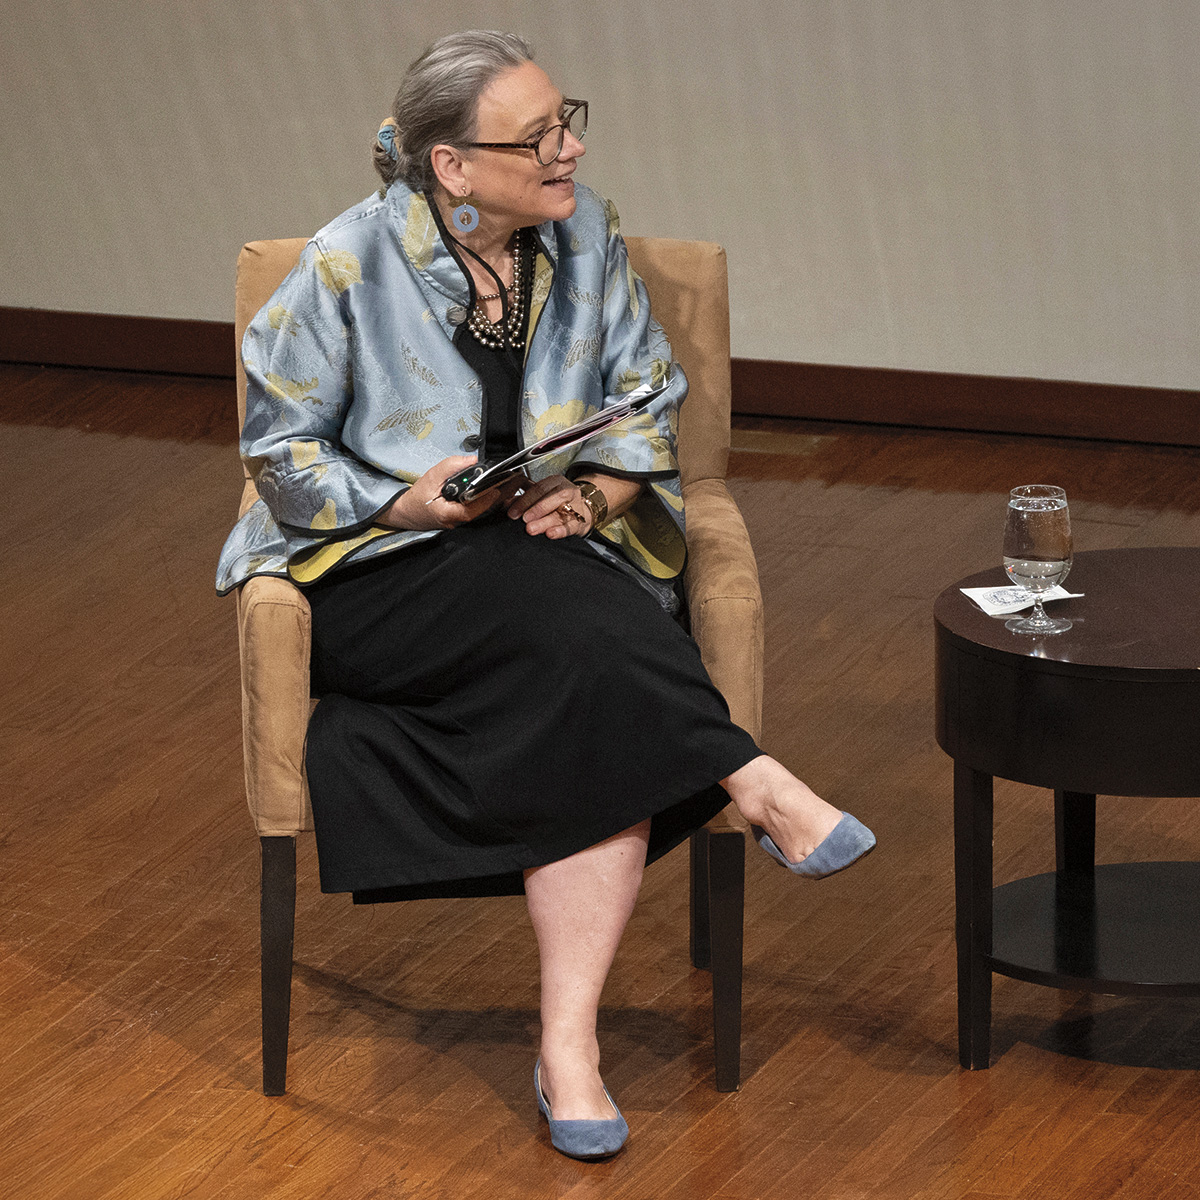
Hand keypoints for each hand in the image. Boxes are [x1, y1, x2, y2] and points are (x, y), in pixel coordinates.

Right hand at [382, 456, 521, 530]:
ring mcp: (460, 522)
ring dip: (498, 499)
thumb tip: (472, 460)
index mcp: (446, 514)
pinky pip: (479, 511)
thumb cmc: (417, 498)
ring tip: (514, 485)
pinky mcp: (463, 520)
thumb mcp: (431, 476)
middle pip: (482, 511)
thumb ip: (451, 467)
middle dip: (499, 497)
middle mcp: (456, 521)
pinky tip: (502, 492)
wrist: (408, 512)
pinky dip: (490, 501)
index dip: (484, 501)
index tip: (496, 490)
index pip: (470, 510)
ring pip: (482, 512)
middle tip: (515, 483)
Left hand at [507, 474, 593, 539]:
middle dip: (536, 508)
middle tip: (523, 519)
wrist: (581, 512)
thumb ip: (524, 500)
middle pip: (552, 497)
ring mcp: (576, 506)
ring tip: (531, 529)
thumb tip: (506, 504)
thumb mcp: (541, 498)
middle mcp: (567, 491)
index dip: (525, 500)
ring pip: (561, 512)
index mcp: (556, 482)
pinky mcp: (580, 522)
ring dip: (544, 521)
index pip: (540, 488)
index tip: (513, 512)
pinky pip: (571, 526)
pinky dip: (560, 531)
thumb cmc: (557, 503)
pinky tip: (550, 534)